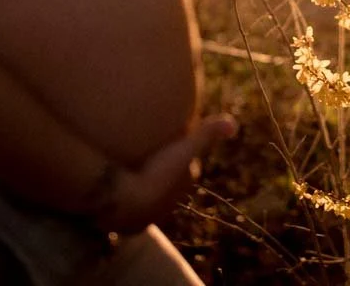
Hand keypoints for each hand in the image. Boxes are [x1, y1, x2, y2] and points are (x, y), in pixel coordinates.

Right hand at [93, 114, 237, 233]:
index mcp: (183, 185)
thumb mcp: (183, 149)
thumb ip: (206, 135)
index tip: (170, 137)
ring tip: (128, 166)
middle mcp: (169, 205)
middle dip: (163, 172)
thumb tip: (234, 124)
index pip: (188, 166)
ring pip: (147, 198)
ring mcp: (148, 217)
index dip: (181, 152)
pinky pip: (127, 209)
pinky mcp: (127, 225)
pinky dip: (124, 199)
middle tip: (149, 151)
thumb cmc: (155, 173)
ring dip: (141, 186)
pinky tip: (114, 187)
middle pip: (168, 184)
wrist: (123, 203)